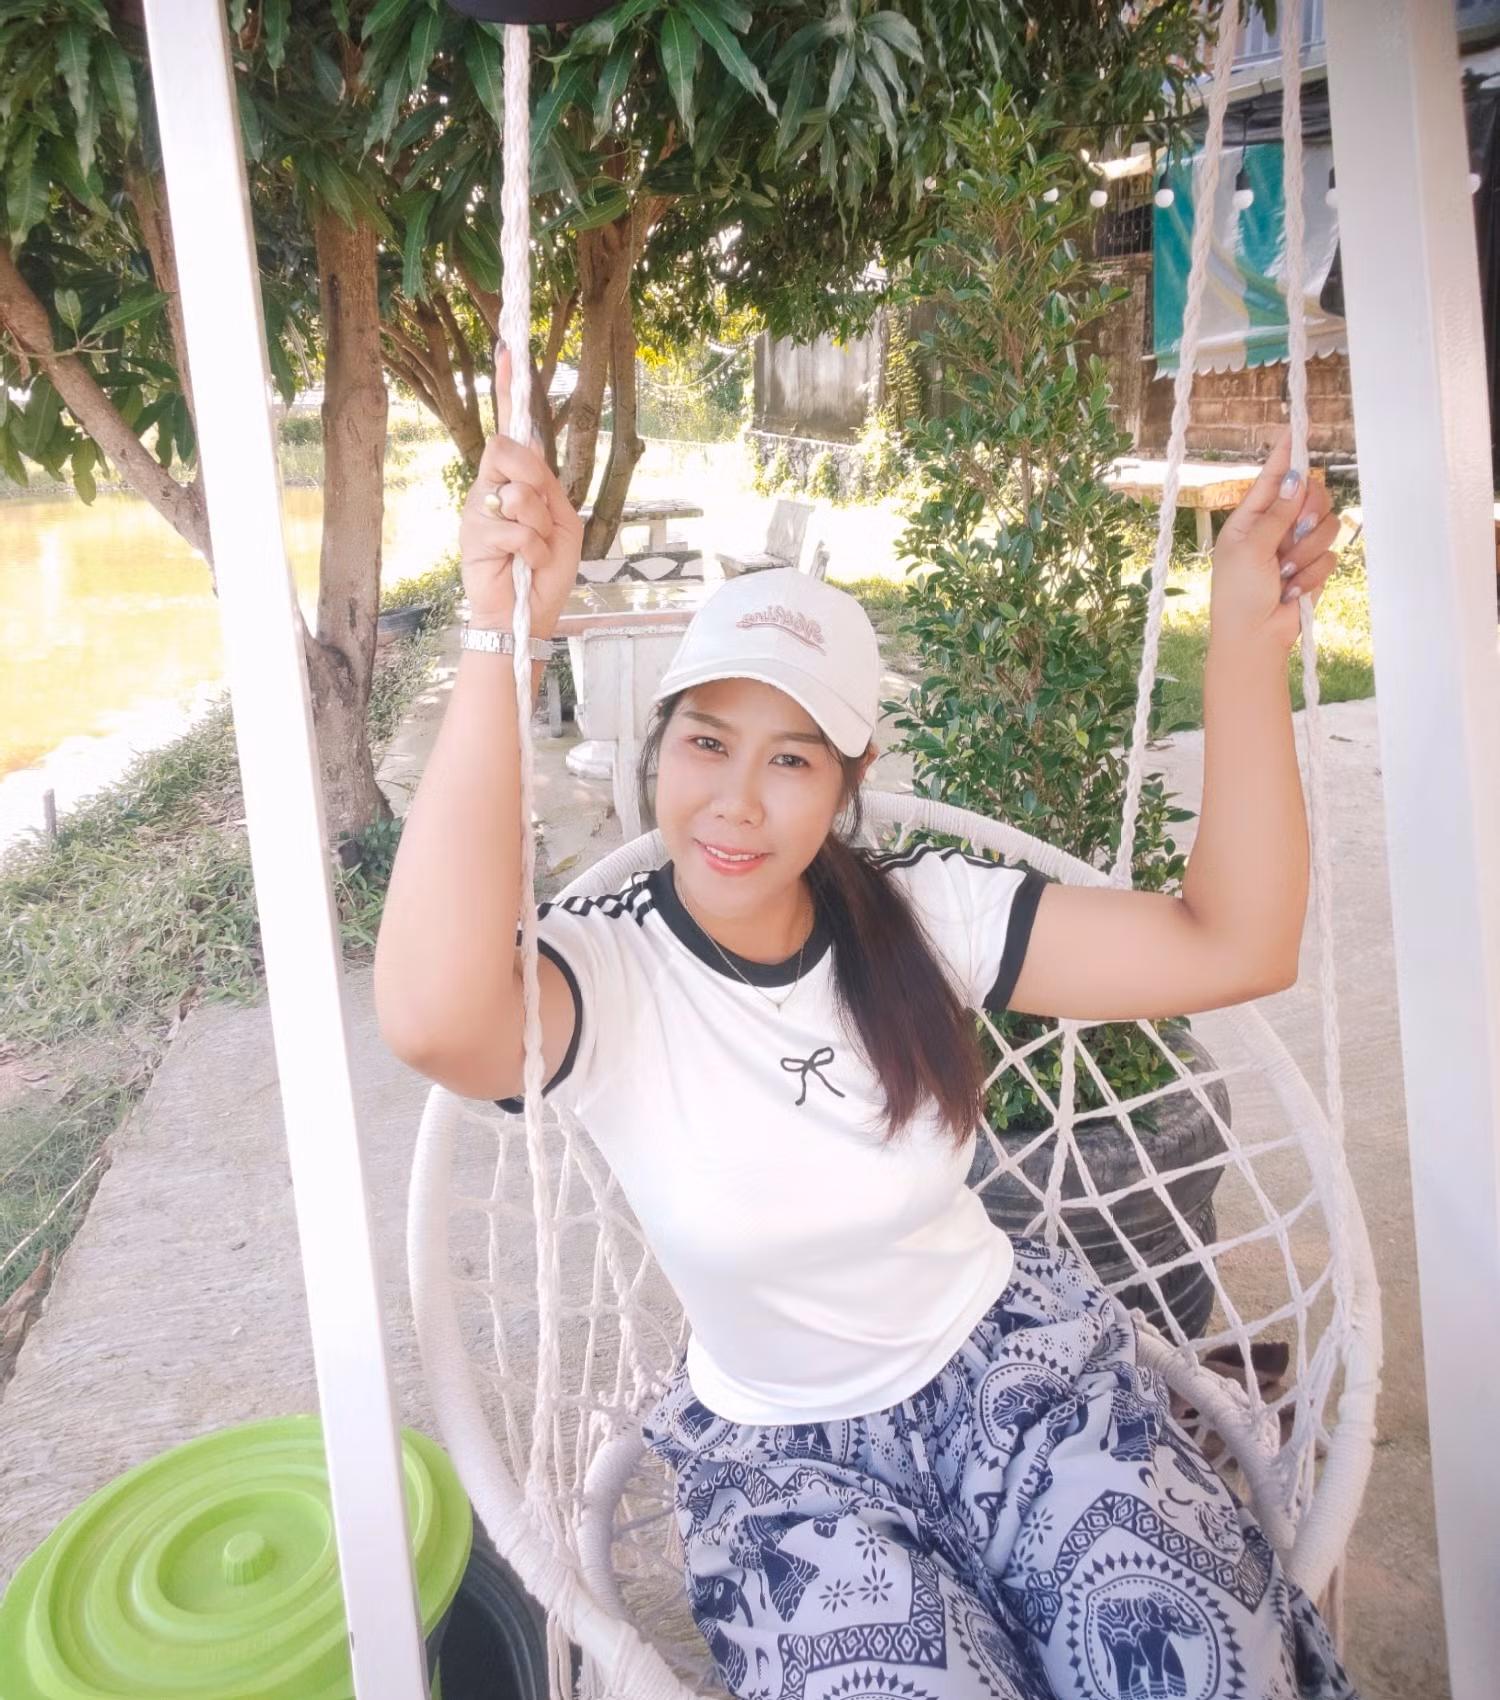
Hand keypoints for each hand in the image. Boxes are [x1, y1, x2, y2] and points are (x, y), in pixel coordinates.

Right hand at [458, 347, 582, 636]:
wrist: (526, 614)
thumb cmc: (545, 569)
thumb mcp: (562, 522)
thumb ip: (547, 488)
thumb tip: (526, 457)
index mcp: (517, 479)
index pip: (511, 427)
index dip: (509, 389)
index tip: (508, 349)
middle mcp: (492, 485)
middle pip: (508, 447)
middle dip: (534, 478)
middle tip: (540, 511)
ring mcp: (478, 507)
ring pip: (515, 490)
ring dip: (538, 525)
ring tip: (534, 548)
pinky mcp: (472, 533)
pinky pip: (514, 527)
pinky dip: (532, 549)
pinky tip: (524, 564)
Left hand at [1209, 426, 1341, 657]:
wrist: (1253, 638)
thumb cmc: (1238, 596)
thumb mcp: (1249, 549)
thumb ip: (1276, 514)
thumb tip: (1296, 479)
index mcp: (1250, 518)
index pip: (1273, 478)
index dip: (1287, 453)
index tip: (1300, 425)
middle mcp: (1275, 528)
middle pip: (1311, 496)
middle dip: (1308, 514)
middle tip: (1297, 532)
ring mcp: (1296, 548)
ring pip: (1326, 526)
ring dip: (1307, 553)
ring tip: (1284, 574)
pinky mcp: (1313, 568)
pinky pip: (1330, 556)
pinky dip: (1312, 575)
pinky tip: (1292, 592)